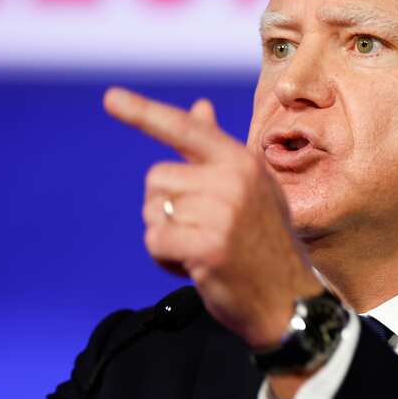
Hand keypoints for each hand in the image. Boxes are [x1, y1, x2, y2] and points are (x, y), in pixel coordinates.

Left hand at [104, 87, 321, 348]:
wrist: (288, 301)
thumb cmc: (264, 243)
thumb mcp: (250, 189)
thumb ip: (217, 151)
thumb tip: (199, 106)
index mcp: (242, 162)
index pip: (186, 129)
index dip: (143, 112)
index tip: (109, 97)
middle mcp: (234, 180)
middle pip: (156, 178)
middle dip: (165, 207)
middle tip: (201, 231)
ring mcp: (223, 213)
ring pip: (153, 211)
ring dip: (167, 235)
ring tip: (202, 249)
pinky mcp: (209, 247)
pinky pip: (155, 240)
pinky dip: (164, 258)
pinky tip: (194, 267)